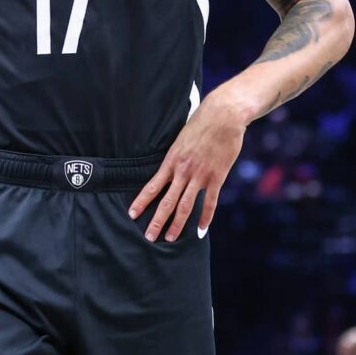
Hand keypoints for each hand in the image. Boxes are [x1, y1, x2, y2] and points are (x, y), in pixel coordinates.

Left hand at [129, 93, 246, 241]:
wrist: (223, 115)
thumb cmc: (201, 123)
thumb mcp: (180, 139)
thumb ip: (176, 156)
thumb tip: (170, 167)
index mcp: (171, 161)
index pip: (152, 186)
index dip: (141, 201)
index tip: (132, 214)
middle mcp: (183, 171)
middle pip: (167, 201)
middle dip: (157, 221)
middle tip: (150, 237)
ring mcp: (200, 175)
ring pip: (186, 205)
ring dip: (177, 224)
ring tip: (170, 238)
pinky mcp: (217, 177)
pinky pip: (210, 202)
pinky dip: (205, 217)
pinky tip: (200, 229)